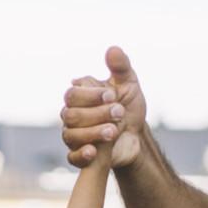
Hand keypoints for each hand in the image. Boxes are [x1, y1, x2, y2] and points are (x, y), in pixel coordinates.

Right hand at [59, 46, 147, 169]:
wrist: (136, 135)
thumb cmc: (128, 106)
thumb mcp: (129, 84)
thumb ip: (120, 67)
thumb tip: (112, 49)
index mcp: (79, 97)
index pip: (72, 94)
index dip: (91, 95)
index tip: (112, 95)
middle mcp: (71, 116)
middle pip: (70, 115)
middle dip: (97, 114)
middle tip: (119, 112)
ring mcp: (73, 136)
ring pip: (71, 135)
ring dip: (93, 132)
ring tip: (114, 131)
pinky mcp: (80, 156)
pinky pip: (71, 158)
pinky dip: (81, 155)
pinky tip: (94, 151)